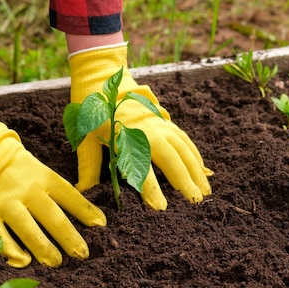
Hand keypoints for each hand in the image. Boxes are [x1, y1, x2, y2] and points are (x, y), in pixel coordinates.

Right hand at [0, 87, 105, 266]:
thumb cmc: (13, 165)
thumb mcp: (38, 169)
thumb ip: (54, 190)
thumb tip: (82, 211)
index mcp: (42, 176)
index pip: (69, 195)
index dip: (86, 210)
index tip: (101, 225)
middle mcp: (26, 189)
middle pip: (52, 216)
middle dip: (69, 237)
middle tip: (82, 254)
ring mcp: (5, 201)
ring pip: (28, 228)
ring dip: (44, 248)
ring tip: (56, 263)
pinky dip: (10, 249)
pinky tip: (22, 261)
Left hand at [69, 44, 212, 209]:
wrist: (102, 79)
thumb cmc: (91, 112)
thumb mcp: (85, 139)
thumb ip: (88, 167)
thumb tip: (82, 192)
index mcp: (126, 138)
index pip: (141, 169)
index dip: (151, 189)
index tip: (161, 208)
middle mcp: (147, 131)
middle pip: (172, 159)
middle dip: (186, 181)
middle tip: (197, 201)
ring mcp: (159, 124)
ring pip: (183, 148)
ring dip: (196, 169)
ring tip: (206, 190)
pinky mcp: (164, 120)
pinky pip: (184, 138)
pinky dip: (195, 154)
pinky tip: (203, 168)